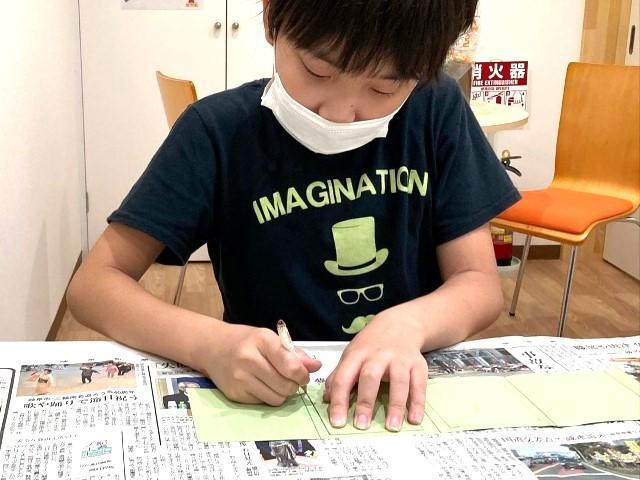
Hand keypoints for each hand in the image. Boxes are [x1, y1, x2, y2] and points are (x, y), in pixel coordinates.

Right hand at [195, 323, 321, 404]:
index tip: (303, 375)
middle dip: (294, 385)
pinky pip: (262, 403)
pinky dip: (267, 397)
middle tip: (290, 379)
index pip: (290, 365)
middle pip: (285, 385)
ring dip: (282, 394)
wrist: (212, 347)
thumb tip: (316, 366)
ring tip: (277, 382)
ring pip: (276, 398)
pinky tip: (261, 385)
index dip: (302, 375)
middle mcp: (249, 359)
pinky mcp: (234, 394)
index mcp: (262, 340)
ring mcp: (240, 378)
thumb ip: (294, 353)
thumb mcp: (270, 339)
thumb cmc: (246, 341)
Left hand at [323, 311, 427, 431]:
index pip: (344, 377)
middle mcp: (378, 355)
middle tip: (361, 425)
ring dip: (395, 404)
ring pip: (398, 381)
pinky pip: (419, 384)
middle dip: (365, 401)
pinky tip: (414, 418)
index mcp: (357, 355)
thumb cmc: (371, 344)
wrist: (400, 324)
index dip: (339, 400)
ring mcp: (400, 359)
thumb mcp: (352, 354)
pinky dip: (418, 402)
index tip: (337, 422)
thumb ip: (339, 376)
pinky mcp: (418, 364)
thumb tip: (326, 400)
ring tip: (392, 427)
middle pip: (370, 377)